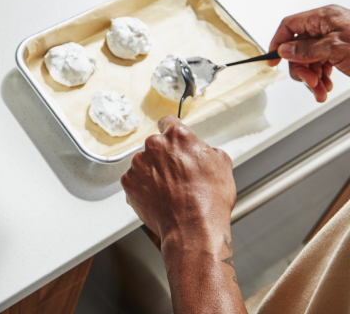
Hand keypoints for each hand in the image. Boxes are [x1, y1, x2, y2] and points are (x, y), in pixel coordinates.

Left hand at [121, 116, 235, 245]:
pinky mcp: (128, 181)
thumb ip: (209, 150)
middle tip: (178, 176)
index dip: (172, 132)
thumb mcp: (223, 165)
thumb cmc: (210, 201)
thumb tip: (205, 151)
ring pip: (144, 163)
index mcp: (178, 136)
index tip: (172, 139)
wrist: (193, 229)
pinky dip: (143, 187)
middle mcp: (154, 145)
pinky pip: (135, 180)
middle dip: (164, 156)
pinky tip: (159, 198)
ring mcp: (139, 163)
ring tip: (170, 191)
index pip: (168, 122)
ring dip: (153, 172)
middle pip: (156, 145)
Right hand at [268, 5, 349, 102]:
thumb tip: (285, 49)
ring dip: (312, 77)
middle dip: (300, 67)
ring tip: (320, 89)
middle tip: (308, 80)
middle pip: (299, 47)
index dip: (278, 42)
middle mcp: (329, 27)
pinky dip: (322, 79)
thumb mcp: (335, 48)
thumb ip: (307, 48)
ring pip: (310, 59)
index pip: (290, 26)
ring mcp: (336, 41)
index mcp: (325, 17)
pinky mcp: (343, 54)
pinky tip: (326, 87)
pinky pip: (323, 65)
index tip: (273, 60)